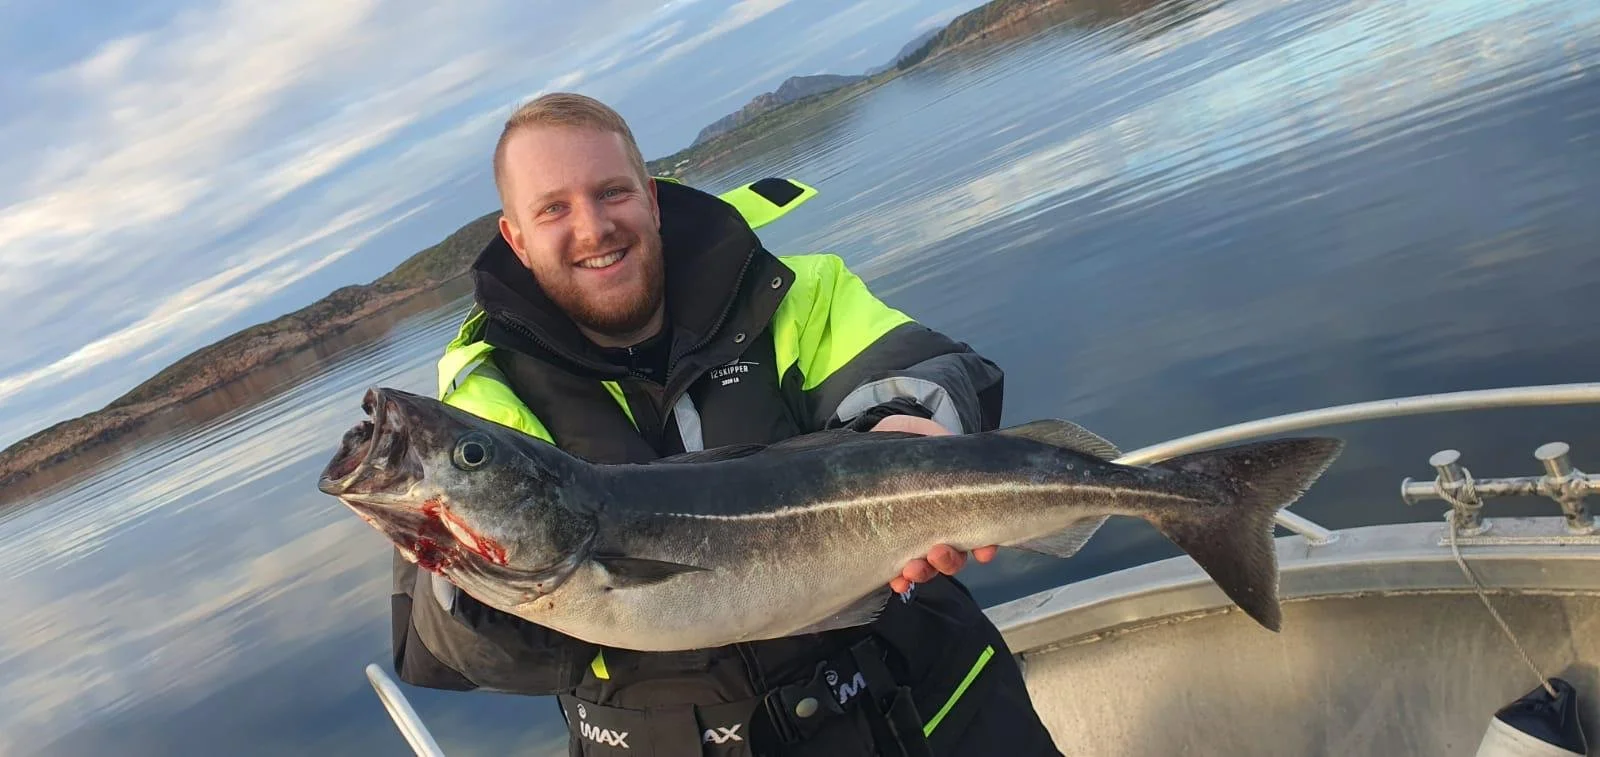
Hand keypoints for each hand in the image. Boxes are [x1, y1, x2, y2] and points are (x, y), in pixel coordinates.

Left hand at [868, 415, 998, 592]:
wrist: (876, 443)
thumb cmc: (909, 444)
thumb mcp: (931, 438)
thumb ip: (947, 447)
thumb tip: (956, 452)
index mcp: (954, 507)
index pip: (977, 533)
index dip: (984, 546)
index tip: (983, 550)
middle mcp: (938, 529)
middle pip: (952, 557)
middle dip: (949, 561)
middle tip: (937, 552)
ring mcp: (913, 540)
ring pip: (927, 567)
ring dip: (924, 572)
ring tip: (912, 568)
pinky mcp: (887, 545)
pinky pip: (897, 571)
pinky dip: (900, 579)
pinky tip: (896, 580)